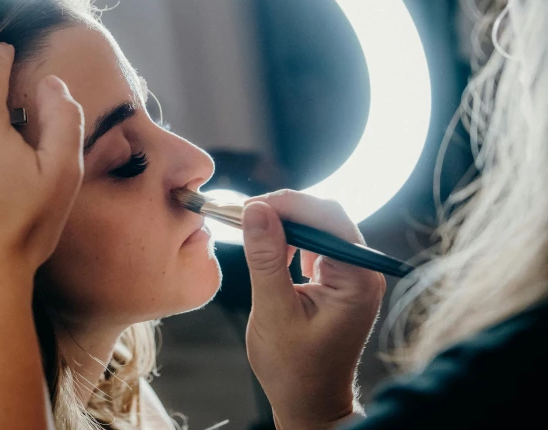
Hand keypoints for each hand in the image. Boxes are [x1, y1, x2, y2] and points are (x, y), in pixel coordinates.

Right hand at [241, 190, 385, 428]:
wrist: (309, 402)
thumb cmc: (295, 369)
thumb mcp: (274, 311)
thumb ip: (266, 258)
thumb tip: (255, 210)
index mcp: (357, 279)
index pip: (326, 218)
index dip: (287, 205)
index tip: (250, 206)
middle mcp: (362, 270)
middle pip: (325, 216)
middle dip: (284, 210)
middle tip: (245, 214)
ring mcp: (352, 274)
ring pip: (318, 225)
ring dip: (284, 222)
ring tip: (251, 228)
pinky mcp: (339, 279)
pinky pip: (315, 243)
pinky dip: (290, 238)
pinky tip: (270, 246)